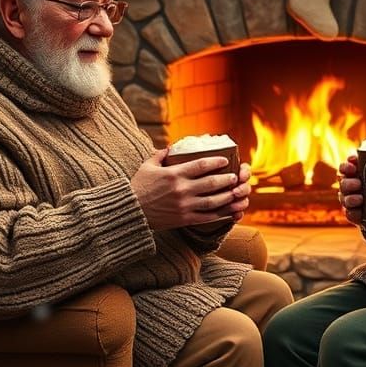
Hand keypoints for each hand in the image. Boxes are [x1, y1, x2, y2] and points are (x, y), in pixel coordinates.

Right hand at [131, 150, 247, 229]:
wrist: (130, 211)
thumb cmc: (138, 187)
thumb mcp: (147, 166)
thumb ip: (160, 155)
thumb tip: (172, 147)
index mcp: (174, 174)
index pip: (201, 165)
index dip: (216, 161)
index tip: (225, 160)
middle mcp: (181, 189)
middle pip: (211, 183)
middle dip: (226, 179)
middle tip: (234, 177)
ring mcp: (184, 205)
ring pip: (212, 201)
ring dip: (227, 196)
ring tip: (235, 192)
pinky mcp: (184, 219)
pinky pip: (206, 217)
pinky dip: (220, 214)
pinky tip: (228, 211)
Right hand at [337, 154, 362, 225]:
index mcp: (354, 175)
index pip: (345, 168)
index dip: (347, 166)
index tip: (354, 165)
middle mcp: (349, 187)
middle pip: (343, 182)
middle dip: (348, 182)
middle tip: (358, 184)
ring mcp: (349, 201)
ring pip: (343, 198)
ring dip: (350, 198)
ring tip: (360, 199)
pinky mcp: (353, 214)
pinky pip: (349, 214)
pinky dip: (353, 213)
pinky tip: (359, 212)